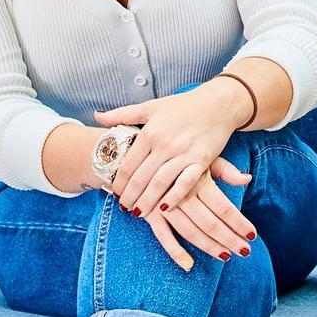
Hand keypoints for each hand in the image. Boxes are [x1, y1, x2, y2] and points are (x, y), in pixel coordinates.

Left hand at [96, 81, 250, 219]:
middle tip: (124, 208)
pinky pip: (185, 183)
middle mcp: (165, 144)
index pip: (128, 164)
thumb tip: (98, 116)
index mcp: (150, 132)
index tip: (114, 193)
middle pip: (141, 178)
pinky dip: (174, 197)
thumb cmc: (184, 105)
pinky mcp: (202, 160)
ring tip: (139, 213)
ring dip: (147, 201)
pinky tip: (165, 208)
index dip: (119, 182)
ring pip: (159, 184)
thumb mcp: (151, 107)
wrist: (219, 103)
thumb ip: (123, 114)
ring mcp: (184, 153)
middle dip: (130, 197)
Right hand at [137, 158, 255, 270]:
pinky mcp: (148, 213)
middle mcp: (182, 194)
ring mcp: (163, 205)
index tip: (253, 235)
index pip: (224, 207)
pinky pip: (162, 235)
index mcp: (197, 179)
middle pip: (210, 223)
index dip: (239, 223)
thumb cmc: (177, 155)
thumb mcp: (201, 157)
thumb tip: (247, 179)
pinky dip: (175, 251)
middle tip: (245, 251)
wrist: (135, 150)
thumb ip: (225, 170)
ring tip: (226, 256)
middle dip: (229, 239)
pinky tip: (189, 265)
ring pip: (190, 232)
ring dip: (209, 246)